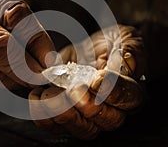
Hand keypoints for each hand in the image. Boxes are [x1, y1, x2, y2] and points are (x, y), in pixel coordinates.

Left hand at [29, 25, 144, 139]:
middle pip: (105, 120)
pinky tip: (37, 95)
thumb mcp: (123, 39)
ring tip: (51, 94)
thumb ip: (129, 50)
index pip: (128, 99)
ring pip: (81, 128)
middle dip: (87, 106)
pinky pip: (55, 125)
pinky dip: (43, 114)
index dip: (112, 91)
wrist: (90, 50)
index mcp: (130, 91)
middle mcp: (111, 109)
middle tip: (73, 90)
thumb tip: (127, 62)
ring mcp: (87, 115)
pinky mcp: (66, 114)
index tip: (96, 79)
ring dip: (64, 113)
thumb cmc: (111, 45)